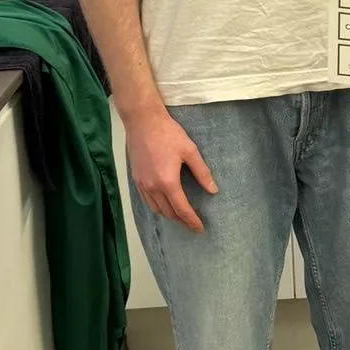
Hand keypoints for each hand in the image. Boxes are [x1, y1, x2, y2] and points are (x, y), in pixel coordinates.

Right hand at [125, 103, 217, 232]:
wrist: (142, 121)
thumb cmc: (168, 133)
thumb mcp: (190, 151)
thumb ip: (202, 172)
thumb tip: (213, 190)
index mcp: (168, 181)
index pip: (182, 209)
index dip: (192, 221)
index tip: (199, 228)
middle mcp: (153, 187)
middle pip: (168, 213)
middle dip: (181, 221)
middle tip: (193, 224)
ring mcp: (142, 184)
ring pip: (156, 209)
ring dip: (169, 215)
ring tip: (180, 217)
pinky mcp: (136, 179)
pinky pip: (147, 201)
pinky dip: (157, 207)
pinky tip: (164, 204)